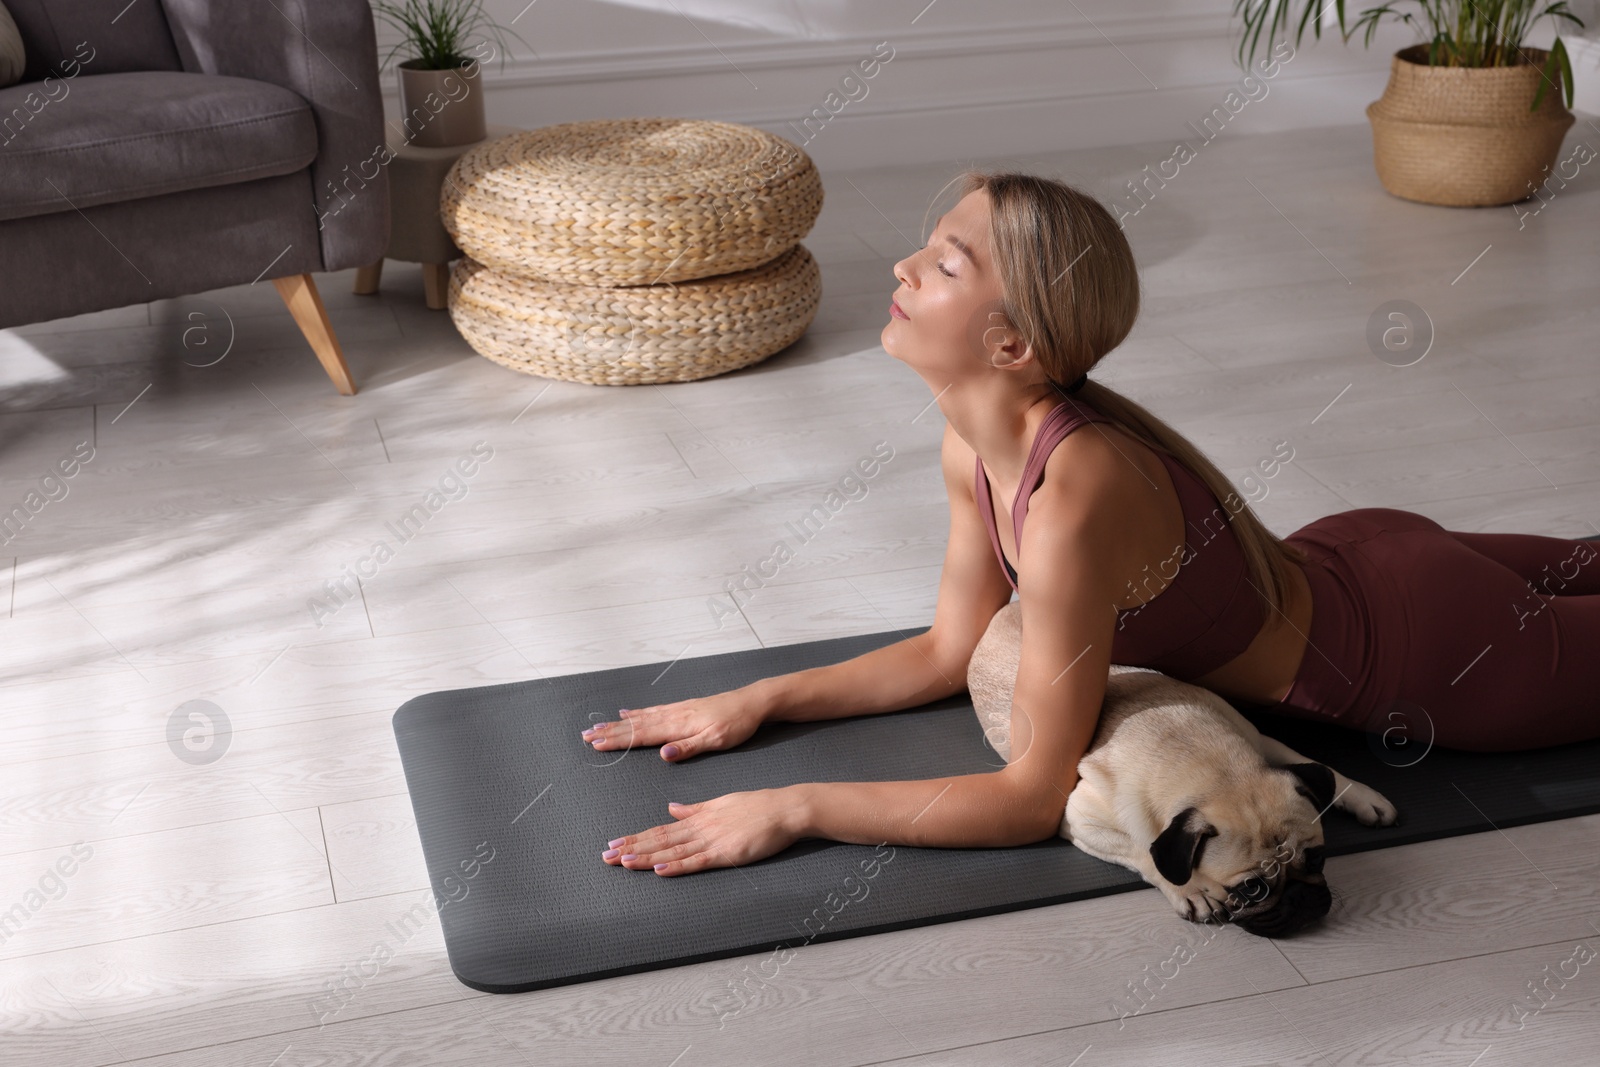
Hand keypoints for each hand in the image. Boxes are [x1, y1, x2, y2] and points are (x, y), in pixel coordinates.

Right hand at [581, 688, 765, 761]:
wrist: (751, 702)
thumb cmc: (737, 724)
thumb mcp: (717, 740)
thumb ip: (689, 747)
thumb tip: (664, 754)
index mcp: (679, 726)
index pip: (642, 735)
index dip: (619, 740)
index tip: (597, 744)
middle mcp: (674, 716)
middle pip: (635, 725)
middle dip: (610, 732)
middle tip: (586, 736)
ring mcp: (677, 710)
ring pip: (641, 717)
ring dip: (618, 723)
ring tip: (599, 726)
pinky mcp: (683, 707)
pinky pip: (653, 710)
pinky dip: (636, 712)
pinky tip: (627, 712)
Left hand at [601, 788, 806, 875]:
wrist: (783, 808)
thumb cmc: (756, 806)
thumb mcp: (720, 803)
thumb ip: (695, 809)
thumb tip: (672, 808)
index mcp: (697, 818)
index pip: (660, 830)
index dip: (636, 838)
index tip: (615, 844)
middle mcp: (699, 829)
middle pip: (660, 840)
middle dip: (632, 849)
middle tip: (607, 857)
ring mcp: (712, 841)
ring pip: (673, 850)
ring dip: (647, 857)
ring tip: (624, 862)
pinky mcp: (726, 853)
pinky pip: (697, 861)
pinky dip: (677, 865)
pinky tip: (659, 869)